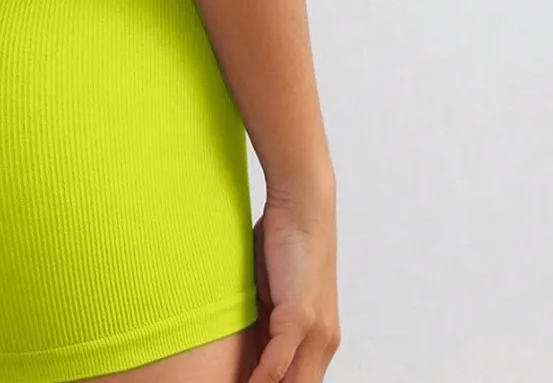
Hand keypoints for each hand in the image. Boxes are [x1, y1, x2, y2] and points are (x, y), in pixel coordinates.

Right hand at [248, 180, 340, 382]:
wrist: (304, 206)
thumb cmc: (286, 243)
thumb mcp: (274, 293)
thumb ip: (265, 322)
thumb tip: (248, 344)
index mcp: (320, 339)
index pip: (299, 382)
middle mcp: (324, 342)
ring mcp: (316, 332)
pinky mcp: (300, 317)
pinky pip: (278, 362)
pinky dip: (261, 378)